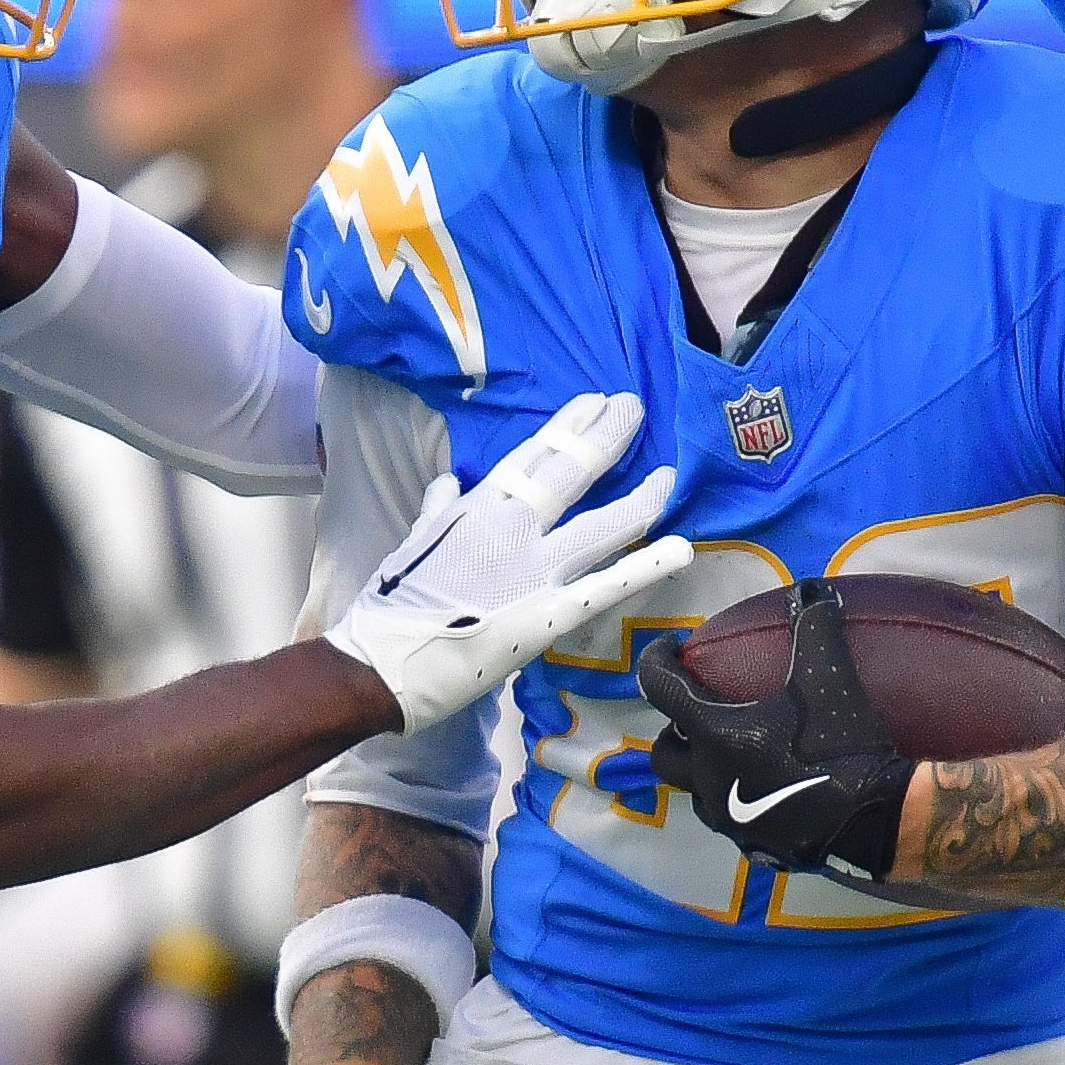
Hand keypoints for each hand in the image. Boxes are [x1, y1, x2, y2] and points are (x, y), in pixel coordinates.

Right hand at [326, 392, 689, 733]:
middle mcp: (514, 526)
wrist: (383, 662)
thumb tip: (450, 483)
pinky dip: (647, 566)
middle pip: (574, 469)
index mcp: (479, 506)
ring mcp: (536, 569)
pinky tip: (681, 549)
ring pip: (604, 523)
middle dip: (609, 433)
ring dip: (641, 495)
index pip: (535, 453)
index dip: (570, 424)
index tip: (594, 403)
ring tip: (669, 473)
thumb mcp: (413, 542)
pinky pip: (607, 586)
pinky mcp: (550, 614)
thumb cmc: (391, 605)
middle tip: (634, 407)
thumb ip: (439, 510)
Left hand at [637, 577, 915, 886]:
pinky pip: (730, 823)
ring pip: (694, 792)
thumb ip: (815, 630)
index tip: (673, 647)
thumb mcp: (829, 678)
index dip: (657, 659)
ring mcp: (729, 822)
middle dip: (672, 728)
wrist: (877, 820)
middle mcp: (709, 780)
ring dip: (702, 768)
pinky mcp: (755, 847)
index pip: (660, 688)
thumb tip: (812, 591)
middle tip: (699, 709)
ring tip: (732, 750)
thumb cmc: (841, 748)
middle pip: (664, 752)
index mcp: (715, 735)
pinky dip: (735, 800)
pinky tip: (767, 788)